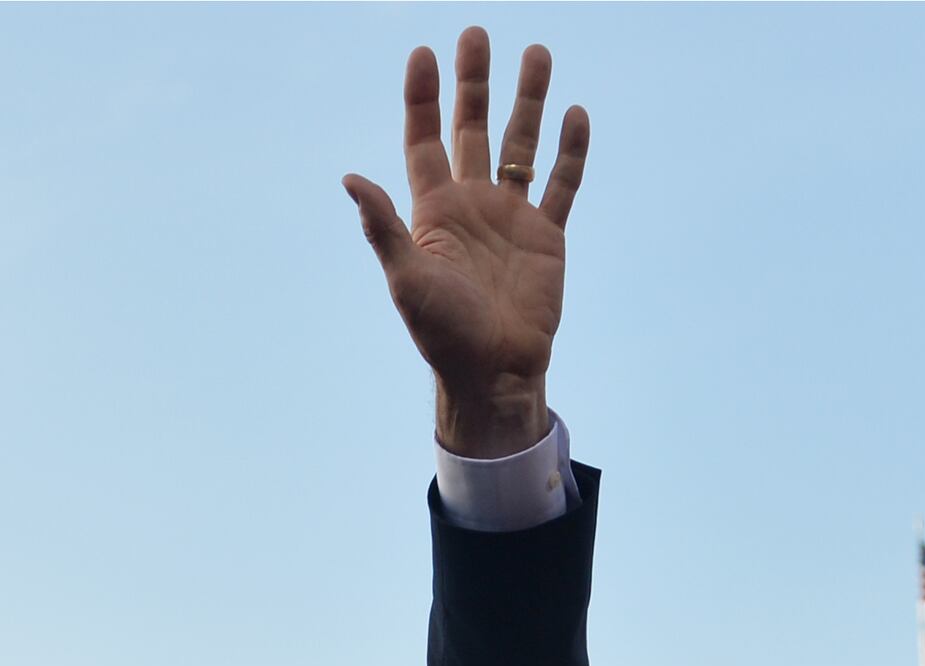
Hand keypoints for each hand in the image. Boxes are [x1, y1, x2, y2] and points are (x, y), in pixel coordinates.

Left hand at [343, 28, 587, 457]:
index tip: (424, 52)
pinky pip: (561, 183)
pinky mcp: (547, 236)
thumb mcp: (406, 279)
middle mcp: (472, 205)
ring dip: (528, 100)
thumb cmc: (442, 333)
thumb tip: (349, 179)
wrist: (493, 371)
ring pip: (520, 144)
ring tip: (536, 52)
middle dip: (474, 82)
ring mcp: (511, 217)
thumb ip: (383, 227)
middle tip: (476, 34)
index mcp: (434, 211)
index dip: (423, 97)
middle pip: (472, 128)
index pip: (425, 139)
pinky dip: (571, 151)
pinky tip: (575, 114)